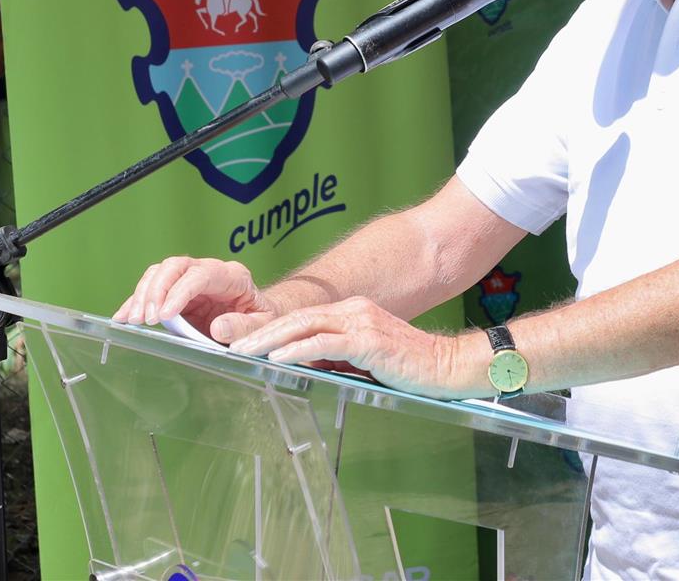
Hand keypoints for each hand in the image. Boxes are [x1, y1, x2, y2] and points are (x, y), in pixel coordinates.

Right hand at [116, 256, 276, 342]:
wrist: (261, 316)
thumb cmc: (264, 319)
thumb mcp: (263, 325)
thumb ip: (244, 327)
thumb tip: (217, 328)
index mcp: (233, 276)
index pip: (201, 275)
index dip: (180, 292)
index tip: (164, 314)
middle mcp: (209, 271)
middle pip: (175, 266)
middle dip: (156, 290)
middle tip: (145, 318)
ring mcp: (191, 280)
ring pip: (160, 273)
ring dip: (142, 295)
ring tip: (132, 320)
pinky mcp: (177, 292)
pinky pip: (152, 288)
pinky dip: (135, 301)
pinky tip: (122, 316)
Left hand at [226, 296, 482, 398]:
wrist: (447, 366)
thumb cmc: (409, 367)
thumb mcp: (365, 358)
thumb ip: (337, 356)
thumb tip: (304, 364)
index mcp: (352, 312)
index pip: (302, 318)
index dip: (269, 328)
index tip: (242, 339)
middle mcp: (354, 311)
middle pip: (298, 318)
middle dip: (260, 331)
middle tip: (231, 343)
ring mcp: (362, 323)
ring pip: (306, 327)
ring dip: (271, 340)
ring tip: (244, 351)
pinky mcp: (369, 341)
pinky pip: (326, 343)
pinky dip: (298, 350)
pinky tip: (278, 359)